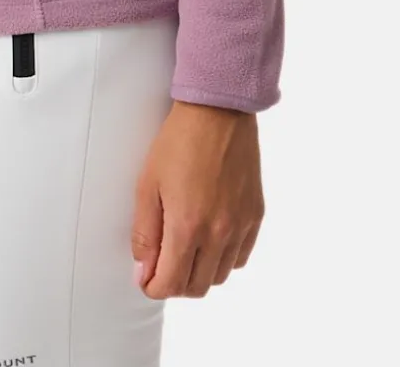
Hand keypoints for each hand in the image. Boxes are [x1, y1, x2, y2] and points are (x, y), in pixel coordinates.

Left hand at [131, 98, 263, 298]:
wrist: (218, 111)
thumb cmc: (178, 142)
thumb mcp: (148, 183)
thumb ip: (144, 232)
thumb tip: (143, 269)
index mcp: (187, 227)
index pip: (170, 284)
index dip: (153, 287)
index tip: (145, 279)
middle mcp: (218, 233)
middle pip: (197, 287)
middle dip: (175, 283)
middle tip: (162, 265)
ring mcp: (241, 226)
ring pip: (220, 276)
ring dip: (200, 273)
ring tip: (185, 251)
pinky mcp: (256, 215)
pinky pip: (240, 257)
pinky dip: (224, 259)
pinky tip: (211, 240)